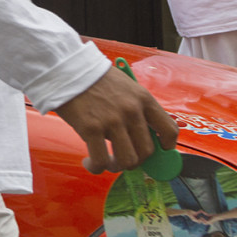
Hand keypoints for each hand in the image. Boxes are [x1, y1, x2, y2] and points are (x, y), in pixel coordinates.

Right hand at [54, 66, 178, 173]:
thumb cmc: (94, 79)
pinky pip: (101, 160)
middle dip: (136, 160)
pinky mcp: (92, 129)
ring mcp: (113, 121)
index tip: (159, 151)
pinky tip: (89, 163)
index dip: (166, 146)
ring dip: (117, 166)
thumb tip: (136, 135)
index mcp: (144, 99)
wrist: (68, 70)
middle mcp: (132, 111)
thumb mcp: (125, 87)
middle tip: (122, 158)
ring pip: (127, 160)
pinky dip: (96, 167)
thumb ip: (135, 109)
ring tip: (105, 162)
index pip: (168, 129)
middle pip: (147, 151)